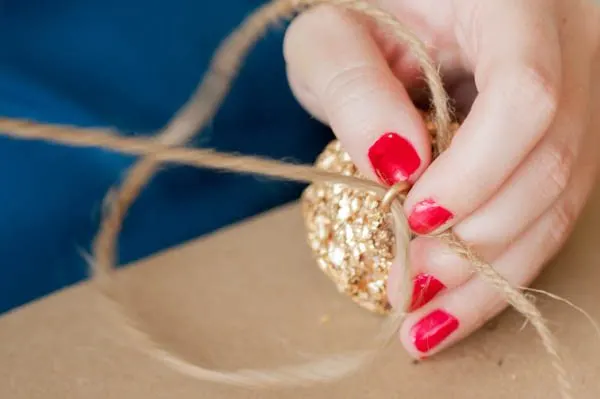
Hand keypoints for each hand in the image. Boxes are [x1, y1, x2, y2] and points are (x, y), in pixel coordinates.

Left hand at [284, 0, 599, 357]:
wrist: (391, 15)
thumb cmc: (356, 15)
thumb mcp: (328, 36)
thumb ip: (353, 86)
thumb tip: (398, 166)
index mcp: (511, 5)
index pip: (527, 94)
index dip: (479, 171)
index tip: (417, 218)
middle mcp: (563, 46)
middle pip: (553, 159)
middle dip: (481, 239)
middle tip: (412, 284)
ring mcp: (573, 94)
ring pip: (559, 200)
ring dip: (493, 272)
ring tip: (428, 319)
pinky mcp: (557, 136)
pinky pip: (546, 207)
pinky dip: (502, 261)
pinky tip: (457, 302)